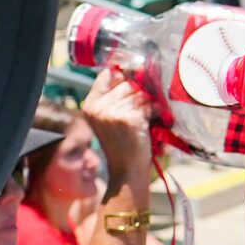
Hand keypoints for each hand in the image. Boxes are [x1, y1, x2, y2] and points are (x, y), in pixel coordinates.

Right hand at [76, 66, 153, 185]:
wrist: (127, 172)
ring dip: (148, 102)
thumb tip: (132, 72)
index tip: (135, 80)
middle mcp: (98, 107)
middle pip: (126, 82)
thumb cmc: (123, 146)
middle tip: (142, 108)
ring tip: (145, 117)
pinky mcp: (128, 118)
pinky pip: (147, 104)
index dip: (124, 75)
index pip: (108, 75)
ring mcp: (112, 112)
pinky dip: (153, 112)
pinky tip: (149, 123)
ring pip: (139, 93)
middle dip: (139, 92)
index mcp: (90, 105)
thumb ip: (114, 98)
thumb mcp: (109, 120)